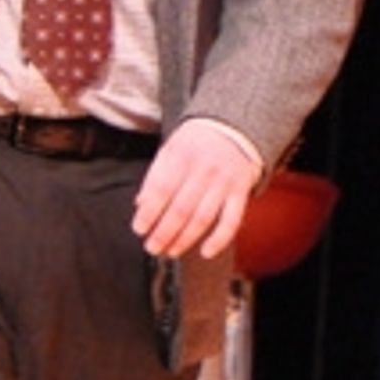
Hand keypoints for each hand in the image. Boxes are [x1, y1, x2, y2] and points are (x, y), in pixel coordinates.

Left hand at [131, 120, 258, 261]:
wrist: (233, 128)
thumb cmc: (196, 142)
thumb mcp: (171, 148)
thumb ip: (155, 175)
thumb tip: (140, 204)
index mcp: (181, 156)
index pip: (161, 188)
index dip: (149, 212)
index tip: (139, 228)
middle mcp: (203, 170)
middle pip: (181, 208)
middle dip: (164, 232)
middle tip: (152, 247)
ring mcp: (223, 183)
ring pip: (203, 218)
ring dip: (185, 239)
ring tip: (170, 251)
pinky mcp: (240, 193)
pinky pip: (231, 221)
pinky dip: (219, 239)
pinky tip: (205, 252)